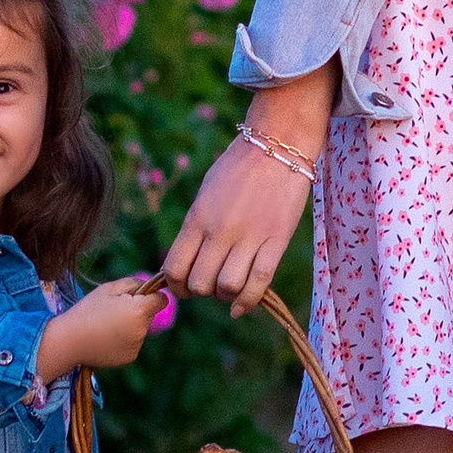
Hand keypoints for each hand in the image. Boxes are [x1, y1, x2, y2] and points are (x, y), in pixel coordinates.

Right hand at [36, 277, 171, 383]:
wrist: (69, 341)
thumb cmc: (87, 310)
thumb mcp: (108, 289)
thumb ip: (133, 283)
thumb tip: (150, 286)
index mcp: (138, 311)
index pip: (161, 300)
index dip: (151, 295)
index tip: (138, 296)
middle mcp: (142, 330)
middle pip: (150, 315)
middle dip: (138, 311)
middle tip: (113, 311)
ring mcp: (137, 346)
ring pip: (141, 329)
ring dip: (131, 325)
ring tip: (106, 325)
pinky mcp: (129, 357)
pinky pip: (133, 343)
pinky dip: (124, 339)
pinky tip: (106, 338)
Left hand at [161, 132, 314, 316]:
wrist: (278, 144)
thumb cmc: (240, 167)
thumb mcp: (207, 193)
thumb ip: (197, 226)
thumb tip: (187, 260)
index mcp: (197, 218)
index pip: (174, 267)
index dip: (176, 286)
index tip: (183, 287)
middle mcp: (219, 231)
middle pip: (199, 283)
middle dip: (201, 292)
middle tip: (209, 286)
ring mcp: (248, 237)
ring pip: (227, 287)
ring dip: (225, 295)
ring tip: (229, 287)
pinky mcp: (276, 240)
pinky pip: (258, 282)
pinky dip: (247, 302)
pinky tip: (240, 308)